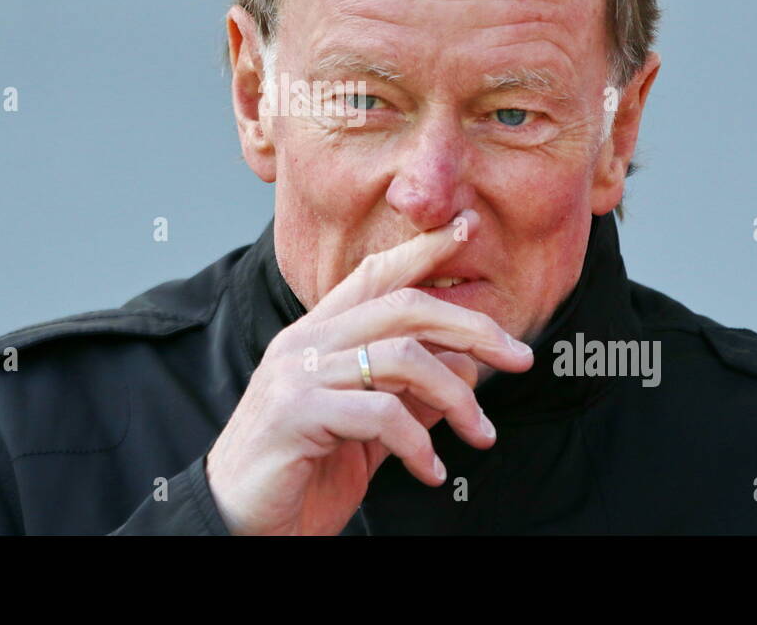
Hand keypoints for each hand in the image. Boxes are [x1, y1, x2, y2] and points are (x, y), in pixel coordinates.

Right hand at [204, 209, 534, 534]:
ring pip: (402, 357)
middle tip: (520, 357)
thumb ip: (407, 396)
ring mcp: (297, 375)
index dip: (422, 249)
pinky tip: (431, 472)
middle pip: (403, 307)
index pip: (373, 276)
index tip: (467, 230)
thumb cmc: (300, 477)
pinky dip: (420, 444)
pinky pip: (382, 413)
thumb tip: (465, 370)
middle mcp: (304, 343)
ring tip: (480, 434)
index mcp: (316, 337)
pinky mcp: (296, 413)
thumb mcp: (366, 433)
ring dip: (457, 397)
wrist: (237, 526)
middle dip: (472, 326)